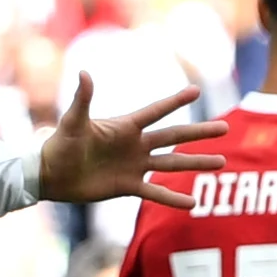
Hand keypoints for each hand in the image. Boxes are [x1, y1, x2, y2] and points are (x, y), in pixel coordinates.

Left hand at [31, 75, 230, 209]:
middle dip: (199, 133)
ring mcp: (134, 166)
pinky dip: (173, 198)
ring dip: (195, 163)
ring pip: (172, 164)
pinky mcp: (128, 186)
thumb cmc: (60, 145)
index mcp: (125, 127)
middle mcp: (135, 145)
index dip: (175, 102)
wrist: (51, 175)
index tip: (196, 90)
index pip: (156, 111)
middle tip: (225, 128)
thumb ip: (82, 100)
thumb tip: (83, 73)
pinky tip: (193, 203)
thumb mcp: (73, 122)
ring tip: (221, 162)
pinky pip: (156, 193)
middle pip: (174, 137)